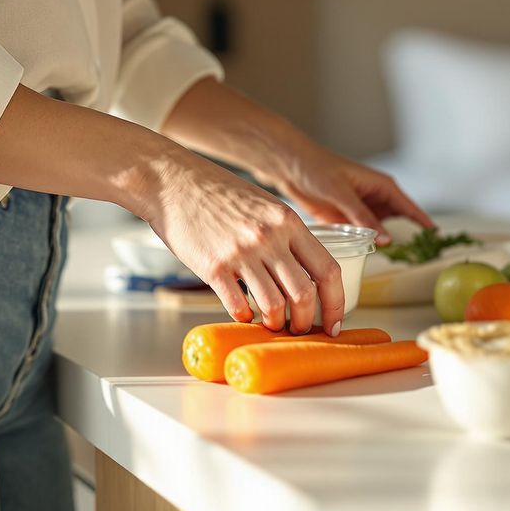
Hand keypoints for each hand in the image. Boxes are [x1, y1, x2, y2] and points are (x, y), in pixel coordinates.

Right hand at [143, 148, 346, 334]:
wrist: (172, 181)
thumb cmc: (217, 193)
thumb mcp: (264, 206)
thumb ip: (286, 236)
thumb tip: (303, 274)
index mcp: (288, 221)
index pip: (328, 270)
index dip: (337, 303)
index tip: (334, 322)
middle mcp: (269, 237)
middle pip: (305, 294)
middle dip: (306, 321)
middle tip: (299, 329)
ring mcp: (241, 253)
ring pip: (274, 305)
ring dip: (276, 324)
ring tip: (271, 324)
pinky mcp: (213, 267)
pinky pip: (238, 306)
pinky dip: (245, 317)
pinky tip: (243, 313)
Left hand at [261, 141, 433, 246]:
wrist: (290, 166)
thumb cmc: (317, 168)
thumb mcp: (342, 192)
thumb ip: (363, 216)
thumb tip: (386, 239)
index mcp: (381, 186)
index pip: (409, 207)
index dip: (423, 222)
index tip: (436, 237)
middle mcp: (374, 199)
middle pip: (398, 222)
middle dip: (406, 237)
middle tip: (415, 257)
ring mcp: (361, 210)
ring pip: (379, 231)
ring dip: (382, 244)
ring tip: (390, 261)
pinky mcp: (346, 220)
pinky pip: (361, 236)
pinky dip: (363, 245)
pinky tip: (363, 257)